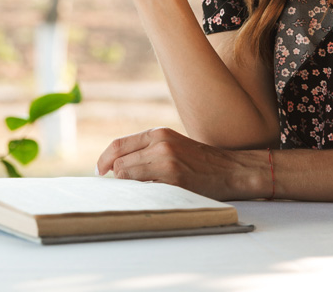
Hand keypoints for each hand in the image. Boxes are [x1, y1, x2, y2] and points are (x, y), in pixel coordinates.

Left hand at [95, 127, 267, 200]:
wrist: (232, 169)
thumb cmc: (201, 161)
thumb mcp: (173, 145)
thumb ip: (148, 150)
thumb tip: (117, 167)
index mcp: (158, 133)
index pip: (118, 145)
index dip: (104, 160)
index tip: (100, 172)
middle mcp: (160, 143)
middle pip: (120, 164)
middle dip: (117, 179)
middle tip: (119, 189)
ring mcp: (166, 161)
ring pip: (129, 177)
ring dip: (129, 188)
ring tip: (139, 193)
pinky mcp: (174, 179)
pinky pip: (145, 190)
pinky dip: (143, 196)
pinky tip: (151, 198)